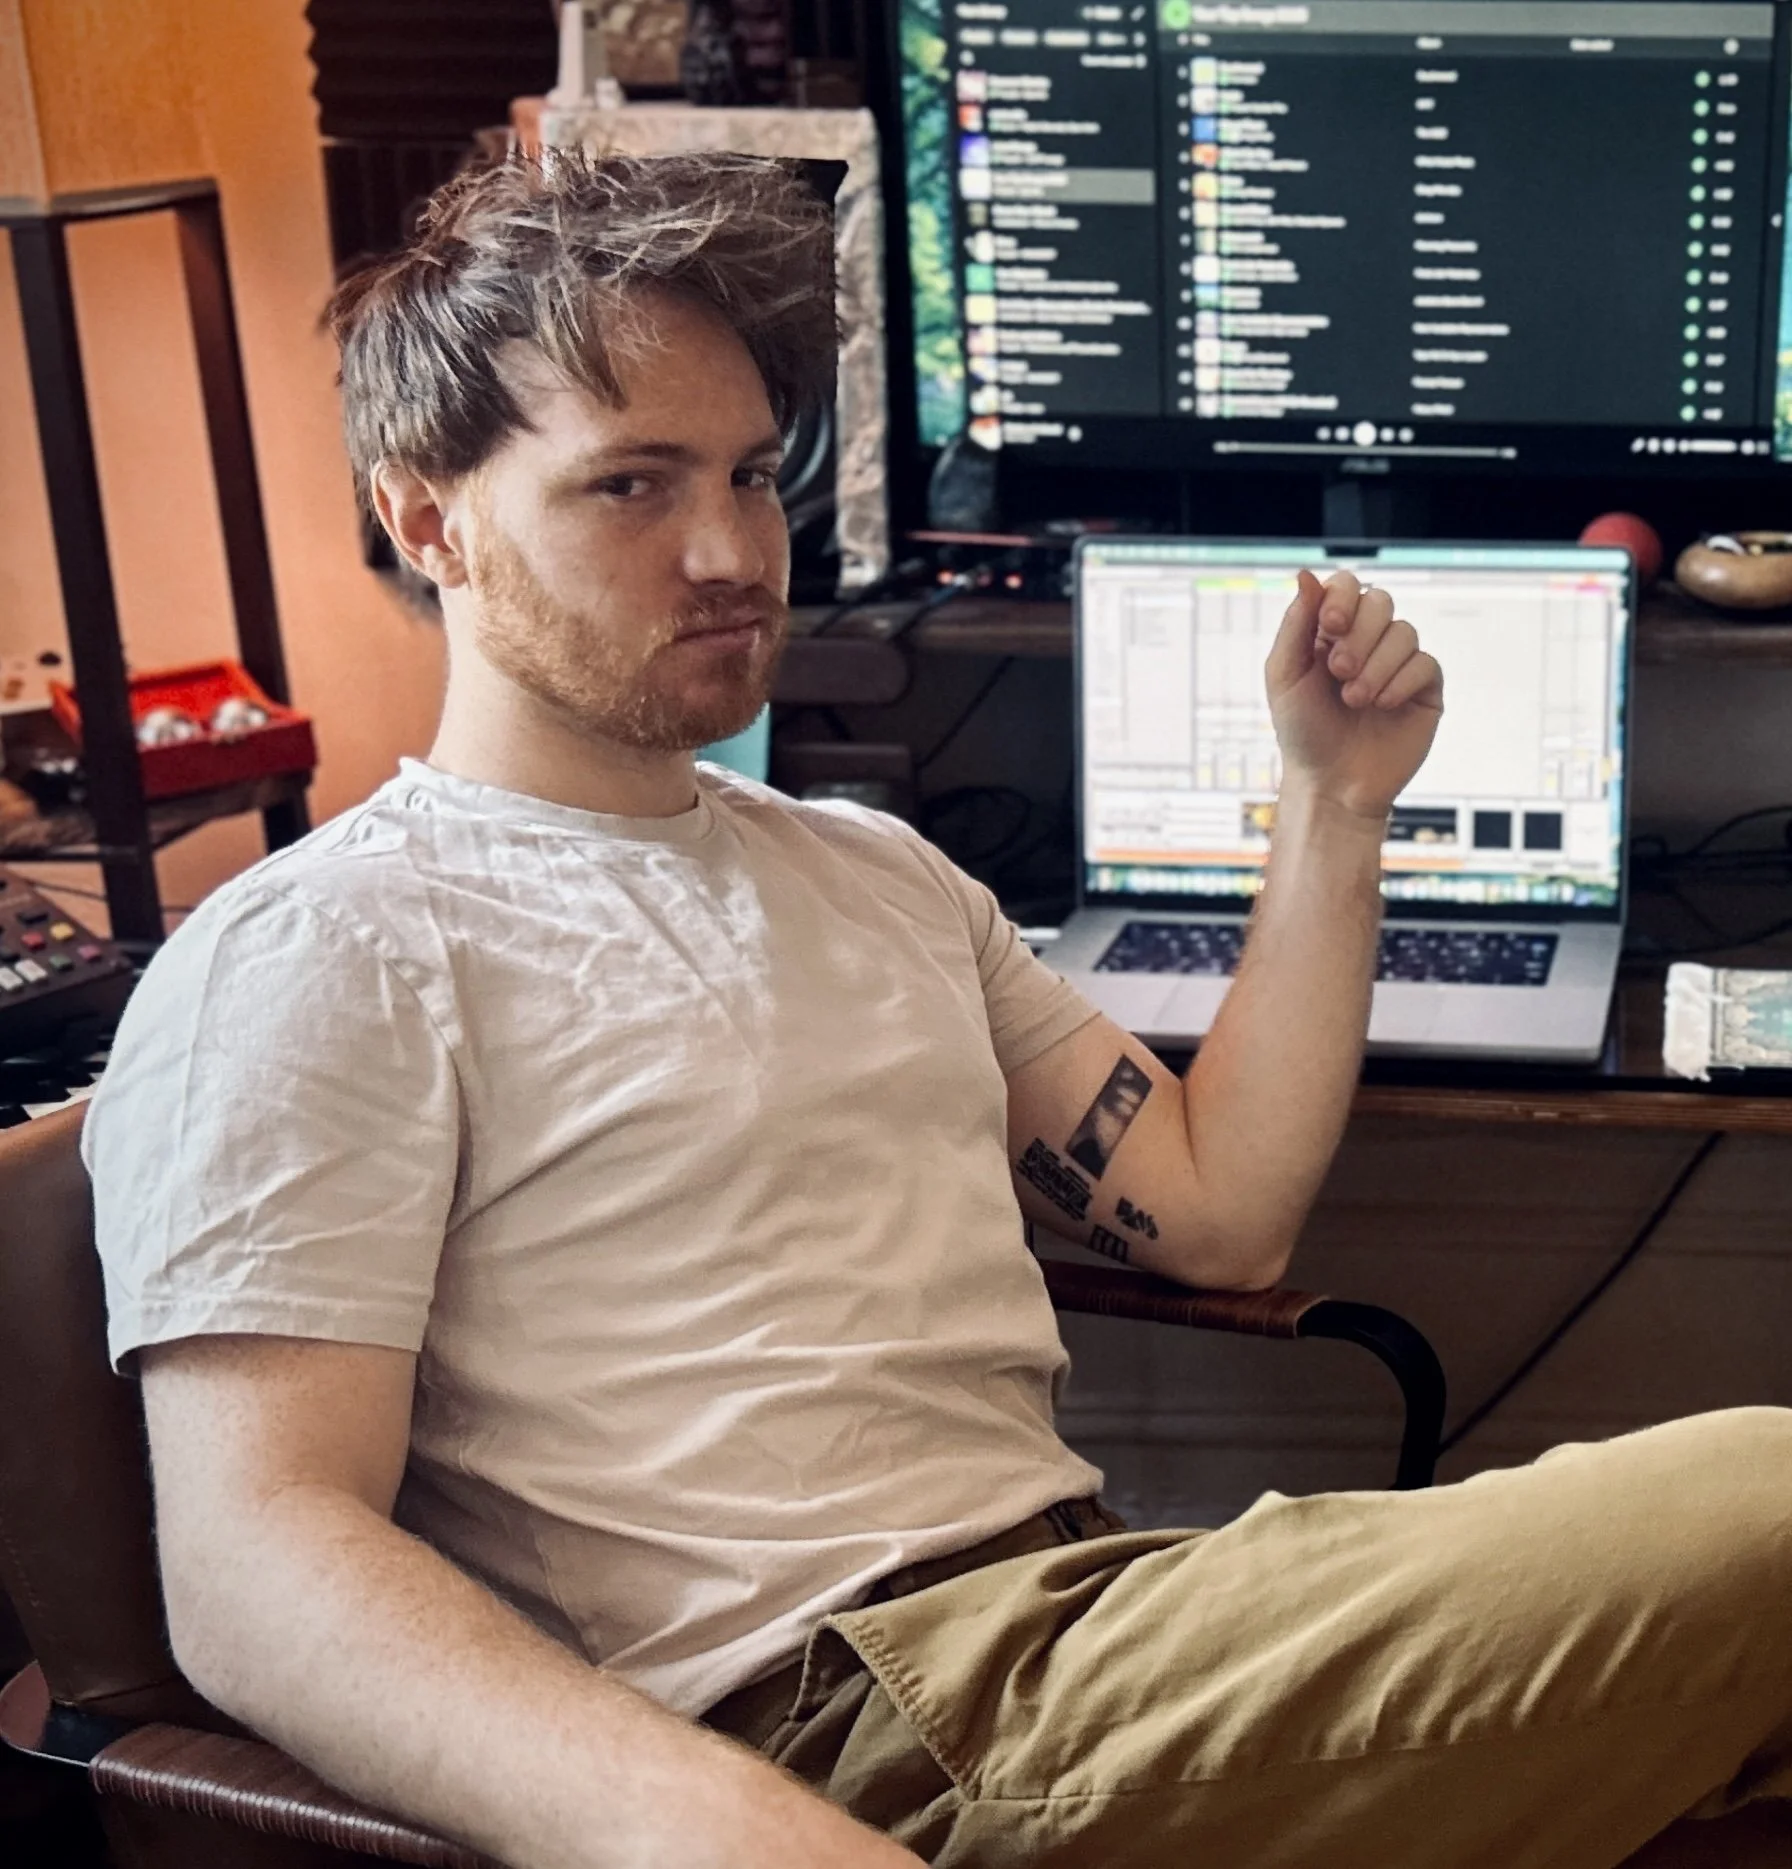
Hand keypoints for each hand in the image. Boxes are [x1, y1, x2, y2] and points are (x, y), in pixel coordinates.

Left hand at [1265, 568, 1443, 819]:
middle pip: (1380, 601)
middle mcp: (1367, 642)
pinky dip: (1400, 683)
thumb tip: (1306, 574)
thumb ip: (1296, 623)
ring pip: (1404, 632)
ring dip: (1376, 666)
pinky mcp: (1424, 689)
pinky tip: (1381, 706)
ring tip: (1354, 700)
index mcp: (1330, 633)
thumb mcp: (1285, 675)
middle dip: (1359, 634)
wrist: (1330, 784)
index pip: (1347, 586)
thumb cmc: (1302, 732)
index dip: (1343, 597)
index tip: (1330, 623)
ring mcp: (1398, 664)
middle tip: (1338, 671)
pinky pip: (1425, 663)